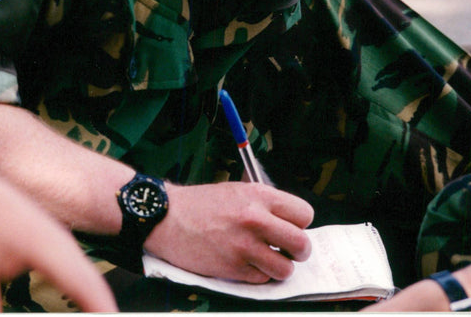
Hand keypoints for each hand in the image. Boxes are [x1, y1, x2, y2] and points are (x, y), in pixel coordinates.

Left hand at [0, 154, 117, 312]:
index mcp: (49, 246)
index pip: (88, 287)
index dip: (105, 311)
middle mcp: (62, 243)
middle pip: (95, 284)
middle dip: (105, 309)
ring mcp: (60, 242)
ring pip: (88, 278)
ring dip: (96, 302)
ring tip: (101, 315)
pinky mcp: (52, 244)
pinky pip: (77, 272)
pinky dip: (85, 293)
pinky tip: (83, 307)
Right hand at [144, 181, 313, 282]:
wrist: (166, 217)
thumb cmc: (200, 204)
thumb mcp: (237, 191)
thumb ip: (264, 205)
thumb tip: (289, 223)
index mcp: (259, 196)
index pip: (304, 214)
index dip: (300, 224)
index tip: (291, 228)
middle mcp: (255, 219)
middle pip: (301, 244)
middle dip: (299, 251)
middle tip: (289, 251)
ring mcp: (243, 245)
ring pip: (285, 268)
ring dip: (279, 267)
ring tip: (267, 260)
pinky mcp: (232, 267)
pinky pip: (262, 279)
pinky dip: (258, 275)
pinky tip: (246, 264)